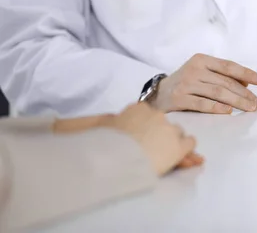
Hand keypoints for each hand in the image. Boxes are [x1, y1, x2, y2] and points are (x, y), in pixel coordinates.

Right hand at [54, 105, 203, 172]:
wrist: (116, 157)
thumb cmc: (102, 144)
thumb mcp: (92, 128)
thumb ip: (81, 123)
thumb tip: (56, 124)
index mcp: (136, 109)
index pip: (147, 116)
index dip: (145, 129)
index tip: (138, 137)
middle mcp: (155, 115)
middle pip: (162, 125)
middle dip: (158, 136)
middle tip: (148, 149)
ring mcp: (169, 129)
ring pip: (177, 133)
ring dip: (171, 143)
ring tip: (161, 155)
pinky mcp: (178, 145)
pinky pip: (189, 143)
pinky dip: (186, 151)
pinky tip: (181, 157)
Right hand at [151, 54, 256, 113]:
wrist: (158, 94)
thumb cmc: (186, 84)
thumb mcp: (203, 74)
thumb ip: (222, 76)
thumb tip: (247, 83)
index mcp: (201, 59)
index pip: (228, 66)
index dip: (245, 73)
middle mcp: (194, 69)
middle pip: (225, 81)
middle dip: (244, 93)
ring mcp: (186, 83)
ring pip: (217, 92)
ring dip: (236, 101)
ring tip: (249, 108)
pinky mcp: (179, 98)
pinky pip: (202, 103)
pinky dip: (217, 108)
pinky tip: (229, 112)